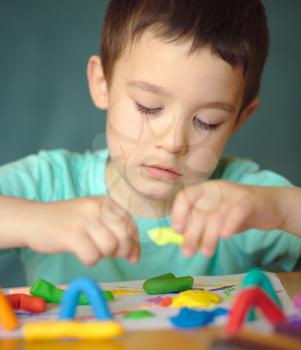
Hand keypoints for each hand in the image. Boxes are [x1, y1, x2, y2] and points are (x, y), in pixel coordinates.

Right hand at [21, 196, 139, 264]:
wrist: (33, 219)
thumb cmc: (68, 222)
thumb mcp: (94, 218)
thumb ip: (115, 231)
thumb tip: (135, 256)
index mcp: (105, 202)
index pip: (131, 224)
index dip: (135, 243)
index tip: (132, 256)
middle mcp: (97, 208)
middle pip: (124, 237)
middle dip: (123, 252)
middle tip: (111, 256)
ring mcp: (84, 220)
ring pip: (110, 247)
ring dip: (104, 255)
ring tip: (92, 251)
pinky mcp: (71, 234)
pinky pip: (92, 256)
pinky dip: (90, 261)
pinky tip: (82, 255)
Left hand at [172, 180, 284, 257]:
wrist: (270, 205)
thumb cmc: (236, 213)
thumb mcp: (215, 217)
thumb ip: (199, 224)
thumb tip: (180, 238)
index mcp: (204, 190)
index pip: (185, 196)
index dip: (178, 213)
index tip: (178, 231)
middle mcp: (216, 189)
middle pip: (199, 211)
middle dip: (191, 233)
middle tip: (187, 252)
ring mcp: (233, 194)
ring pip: (216, 215)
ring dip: (209, 236)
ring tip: (206, 252)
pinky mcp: (249, 201)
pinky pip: (236, 212)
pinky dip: (229, 224)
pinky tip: (225, 236)